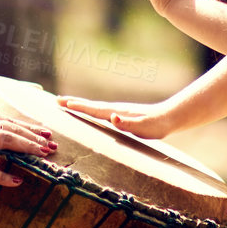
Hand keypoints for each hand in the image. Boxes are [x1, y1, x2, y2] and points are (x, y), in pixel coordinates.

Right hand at [0, 101, 53, 184]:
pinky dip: (3, 176)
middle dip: (35, 138)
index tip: (43, 132)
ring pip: (7, 144)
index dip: (27, 126)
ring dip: (27, 150)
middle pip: (13, 129)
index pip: (7, 118)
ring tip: (44, 157)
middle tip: (53, 144)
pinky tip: (16, 182)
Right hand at [58, 94, 179, 140]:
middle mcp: (115, 110)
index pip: (93, 109)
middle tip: (57, 100)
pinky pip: (101, 112)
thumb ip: (127, 123)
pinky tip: (90, 113)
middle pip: (90, 106)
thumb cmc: (156, 125)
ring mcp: (118, 112)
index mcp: (116, 113)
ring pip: (94, 108)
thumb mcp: (143, 127)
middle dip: (74, 103)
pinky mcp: (122, 116)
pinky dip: (91, 111)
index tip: (62, 103)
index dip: (77, 106)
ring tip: (68, 104)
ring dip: (80, 106)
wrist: (169, 117)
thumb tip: (113, 118)